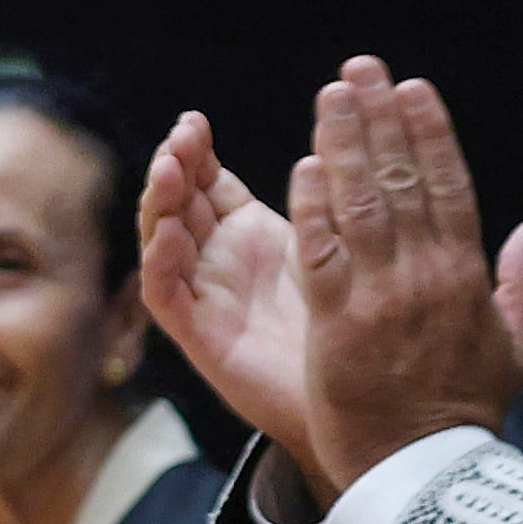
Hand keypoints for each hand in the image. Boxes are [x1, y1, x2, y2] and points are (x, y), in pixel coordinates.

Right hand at [139, 111, 318, 479]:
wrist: (363, 401)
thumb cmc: (349, 320)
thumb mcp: (333, 242)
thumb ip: (322, 194)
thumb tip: (336, 128)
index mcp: (246, 232)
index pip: (206, 181)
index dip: (195, 152)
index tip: (194, 122)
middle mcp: (217, 259)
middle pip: (178, 202)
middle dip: (173, 167)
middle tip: (181, 139)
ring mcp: (205, 296)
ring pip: (162, 242)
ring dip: (159, 205)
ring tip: (168, 172)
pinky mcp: (201, 337)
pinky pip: (167, 297)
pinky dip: (161, 263)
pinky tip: (168, 235)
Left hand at [297, 60, 522, 493]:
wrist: (426, 473)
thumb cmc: (467, 414)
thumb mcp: (514, 348)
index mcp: (468, 276)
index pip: (449, 187)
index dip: (430, 134)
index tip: (415, 89)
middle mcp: (427, 276)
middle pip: (403, 181)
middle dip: (382, 119)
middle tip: (362, 68)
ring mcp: (382, 297)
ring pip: (363, 204)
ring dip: (346, 144)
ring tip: (333, 94)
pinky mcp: (338, 323)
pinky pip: (323, 252)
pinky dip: (316, 206)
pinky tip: (306, 164)